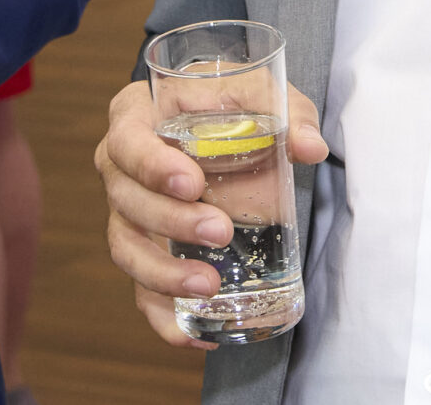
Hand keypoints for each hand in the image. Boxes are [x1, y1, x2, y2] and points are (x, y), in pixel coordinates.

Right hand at [96, 77, 327, 349]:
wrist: (219, 124)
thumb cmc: (230, 102)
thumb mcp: (259, 94)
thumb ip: (289, 113)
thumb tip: (311, 147)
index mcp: (134, 115)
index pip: (127, 141)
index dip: (151, 165)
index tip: (191, 182)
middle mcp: (119, 165)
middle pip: (125, 199)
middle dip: (171, 221)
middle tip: (220, 231)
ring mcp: (127, 212)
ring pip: (126, 249)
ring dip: (162, 275)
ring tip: (209, 288)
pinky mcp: (144, 251)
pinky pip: (141, 292)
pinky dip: (165, 319)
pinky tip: (200, 335)